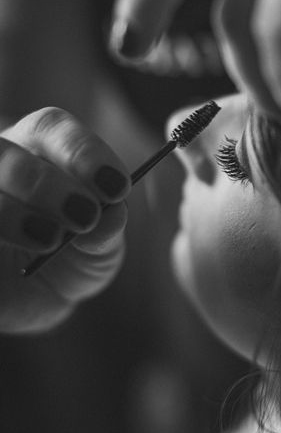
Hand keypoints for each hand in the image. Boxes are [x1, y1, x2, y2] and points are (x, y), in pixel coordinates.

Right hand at [0, 108, 129, 332]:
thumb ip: (106, 230)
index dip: (83, 152)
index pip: (51, 128)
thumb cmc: (68, 262)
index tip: (116, 187)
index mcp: (37, 152)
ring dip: (12, 212)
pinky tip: (12, 258)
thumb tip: (110, 215)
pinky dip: (0, 230)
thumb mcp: (97, 250)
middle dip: (45, 183)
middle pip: (5, 152)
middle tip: (83, 215)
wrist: (28, 304)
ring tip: (49, 240)